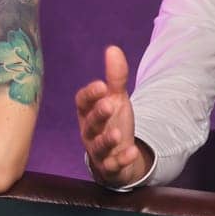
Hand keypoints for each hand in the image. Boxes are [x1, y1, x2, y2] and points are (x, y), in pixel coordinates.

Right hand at [75, 46, 152, 186]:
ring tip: (117, 134)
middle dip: (98, 115)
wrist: (118, 155)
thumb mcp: (116, 99)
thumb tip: (113, 48)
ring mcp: (98, 151)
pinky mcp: (109, 167)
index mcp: (88, 112)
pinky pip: (112, 166)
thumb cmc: (113, 122)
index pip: (82, 102)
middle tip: (109, 105)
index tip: (102, 85)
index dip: (90, 94)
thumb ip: (115, 78)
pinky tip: (132, 152)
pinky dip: (121, 160)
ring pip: (98, 147)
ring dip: (106, 140)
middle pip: (90, 124)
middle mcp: (89, 132)